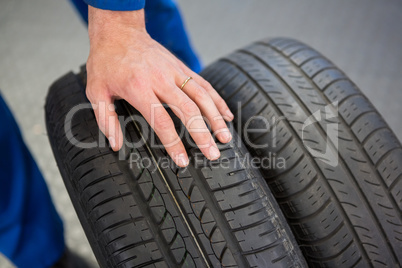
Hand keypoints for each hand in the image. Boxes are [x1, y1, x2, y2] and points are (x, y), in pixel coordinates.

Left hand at [86, 6, 233, 166]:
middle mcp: (161, 80)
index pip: (161, 121)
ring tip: (225, 137)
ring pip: (202, 97)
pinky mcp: (182, 67)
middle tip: (213, 154)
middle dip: (203, 135)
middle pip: (188, 110)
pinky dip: (217, 100)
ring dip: (216, 118)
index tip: (183, 160)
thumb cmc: (106, 61)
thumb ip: (106, 120)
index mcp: (139, 88)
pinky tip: (226, 114)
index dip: (174, 143)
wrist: (119, 30)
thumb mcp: (96, 90)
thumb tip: (116, 145)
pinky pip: (204, 85)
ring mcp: (175, 72)